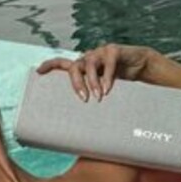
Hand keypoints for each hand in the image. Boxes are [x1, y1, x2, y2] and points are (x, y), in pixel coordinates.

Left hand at [36, 44, 153, 99]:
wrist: (142, 65)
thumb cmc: (120, 81)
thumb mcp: (104, 90)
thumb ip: (94, 98)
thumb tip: (84, 130)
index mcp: (82, 66)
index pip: (62, 63)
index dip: (49, 65)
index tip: (38, 72)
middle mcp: (88, 58)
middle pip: (74, 66)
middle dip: (76, 83)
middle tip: (83, 99)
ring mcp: (100, 52)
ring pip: (89, 64)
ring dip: (92, 81)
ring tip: (98, 97)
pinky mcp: (114, 51)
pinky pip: (108, 63)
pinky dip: (108, 77)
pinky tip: (108, 89)